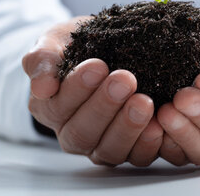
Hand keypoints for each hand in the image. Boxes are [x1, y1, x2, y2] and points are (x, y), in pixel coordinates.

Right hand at [22, 17, 163, 166]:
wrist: (108, 49)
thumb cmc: (78, 47)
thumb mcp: (55, 42)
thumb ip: (42, 59)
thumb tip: (41, 87)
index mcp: (49, 109)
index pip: (58, 106)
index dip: (78, 88)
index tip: (97, 66)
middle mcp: (72, 133)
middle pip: (83, 132)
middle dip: (105, 106)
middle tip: (125, 80)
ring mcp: (101, 145)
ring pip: (110, 149)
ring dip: (127, 127)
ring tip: (143, 101)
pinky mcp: (129, 150)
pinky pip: (138, 156)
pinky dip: (149, 143)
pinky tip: (158, 124)